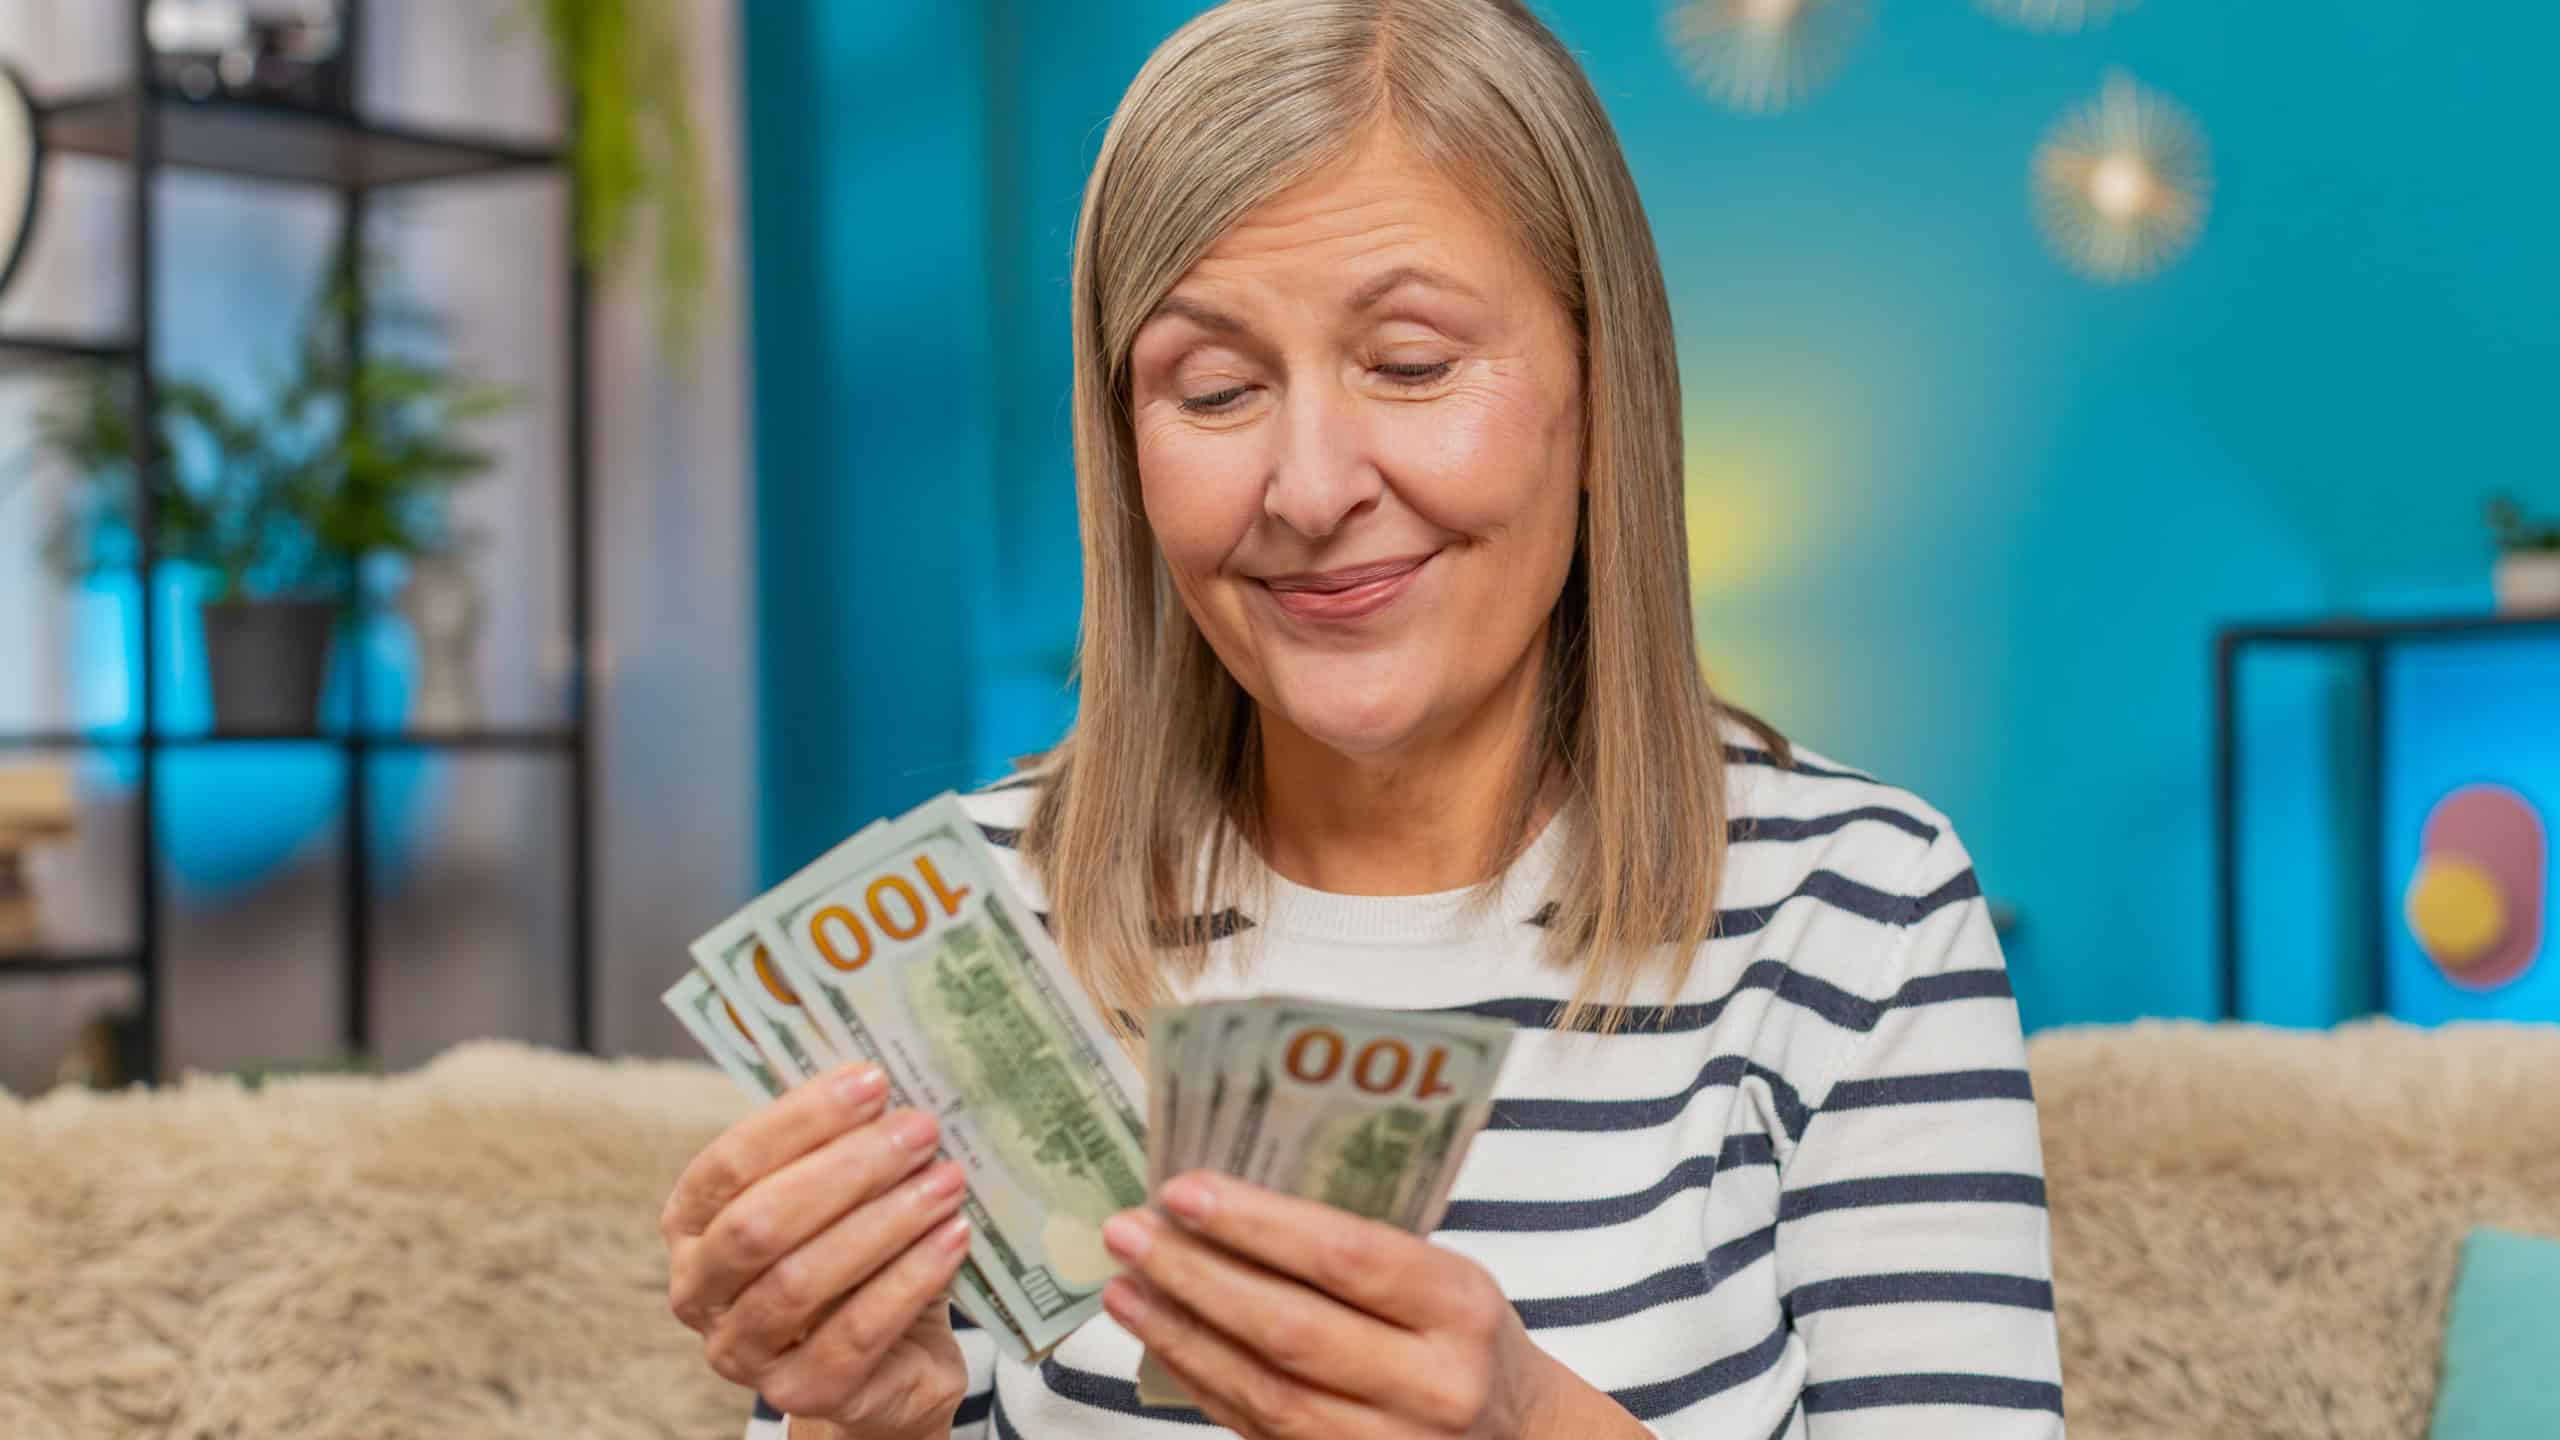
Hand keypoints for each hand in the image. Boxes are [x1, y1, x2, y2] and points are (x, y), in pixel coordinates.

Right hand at [662, 1063, 976, 1439]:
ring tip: (947, 1181)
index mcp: (693, 1223)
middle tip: (920, 1129)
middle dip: (847, 1168)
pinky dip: (909, 1279)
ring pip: (802, 1280)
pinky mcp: (802, 1394)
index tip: (872, 1080)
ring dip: (884, 1222)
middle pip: (760, 1222)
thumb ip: (842, 1145)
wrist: (889, 1363)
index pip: (730, 1163)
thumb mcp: (839, 1198)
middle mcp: (700, 1291)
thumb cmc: (857, 1261)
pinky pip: (856, 1334)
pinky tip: (954, 1238)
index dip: (800, 1119)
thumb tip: (887, 1079)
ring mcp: (743, 1352)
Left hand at [1099, 1171, 1634, 1439]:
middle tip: (1130, 1231)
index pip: (1347, 1258)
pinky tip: (1161, 1339)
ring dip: (1180, 1333)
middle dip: (1197, 1276)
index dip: (1258, 1224)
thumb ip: (1354, 1250)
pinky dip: (1201, 1380)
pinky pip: (1256, 1428)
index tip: (1184, 1190)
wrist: (1516, 1437)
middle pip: (1291, 1329)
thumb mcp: (1442, 1276)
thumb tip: (1224, 1203)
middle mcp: (1432, 1385)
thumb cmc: (1462, 1334)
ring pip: (1263, 1390)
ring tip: (1125, 1285)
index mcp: (1460, 1308)